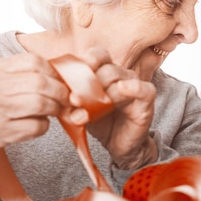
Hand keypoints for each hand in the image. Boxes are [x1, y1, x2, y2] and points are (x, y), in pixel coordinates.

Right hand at [0, 53, 70, 177]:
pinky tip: (39, 124)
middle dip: (61, 92)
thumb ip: (23, 71)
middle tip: (67, 98)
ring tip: (56, 110)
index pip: (34, 61)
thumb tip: (62, 75)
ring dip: (56, 108)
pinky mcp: (2, 133)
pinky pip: (36, 127)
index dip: (55, 72)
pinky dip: (44, 126)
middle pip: (41, 83)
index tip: (61, 81)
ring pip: (41, 104)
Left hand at [75, 48, 157, 169]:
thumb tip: (55, 89)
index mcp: (105, 71)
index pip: (98, 55)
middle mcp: (121, 75)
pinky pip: (144, 89)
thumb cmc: (100, 123)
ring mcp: (135, 85)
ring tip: (85, 113)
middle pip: (106, 68)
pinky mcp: (146, 101)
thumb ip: (70, 96)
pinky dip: (133, 88)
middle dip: (87, 84)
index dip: (85, 62)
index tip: (69, 77)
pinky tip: (122, 90)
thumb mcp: (79, 107)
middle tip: (73, 100)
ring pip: (119, 78)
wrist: (117, 144)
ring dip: (100, 95)